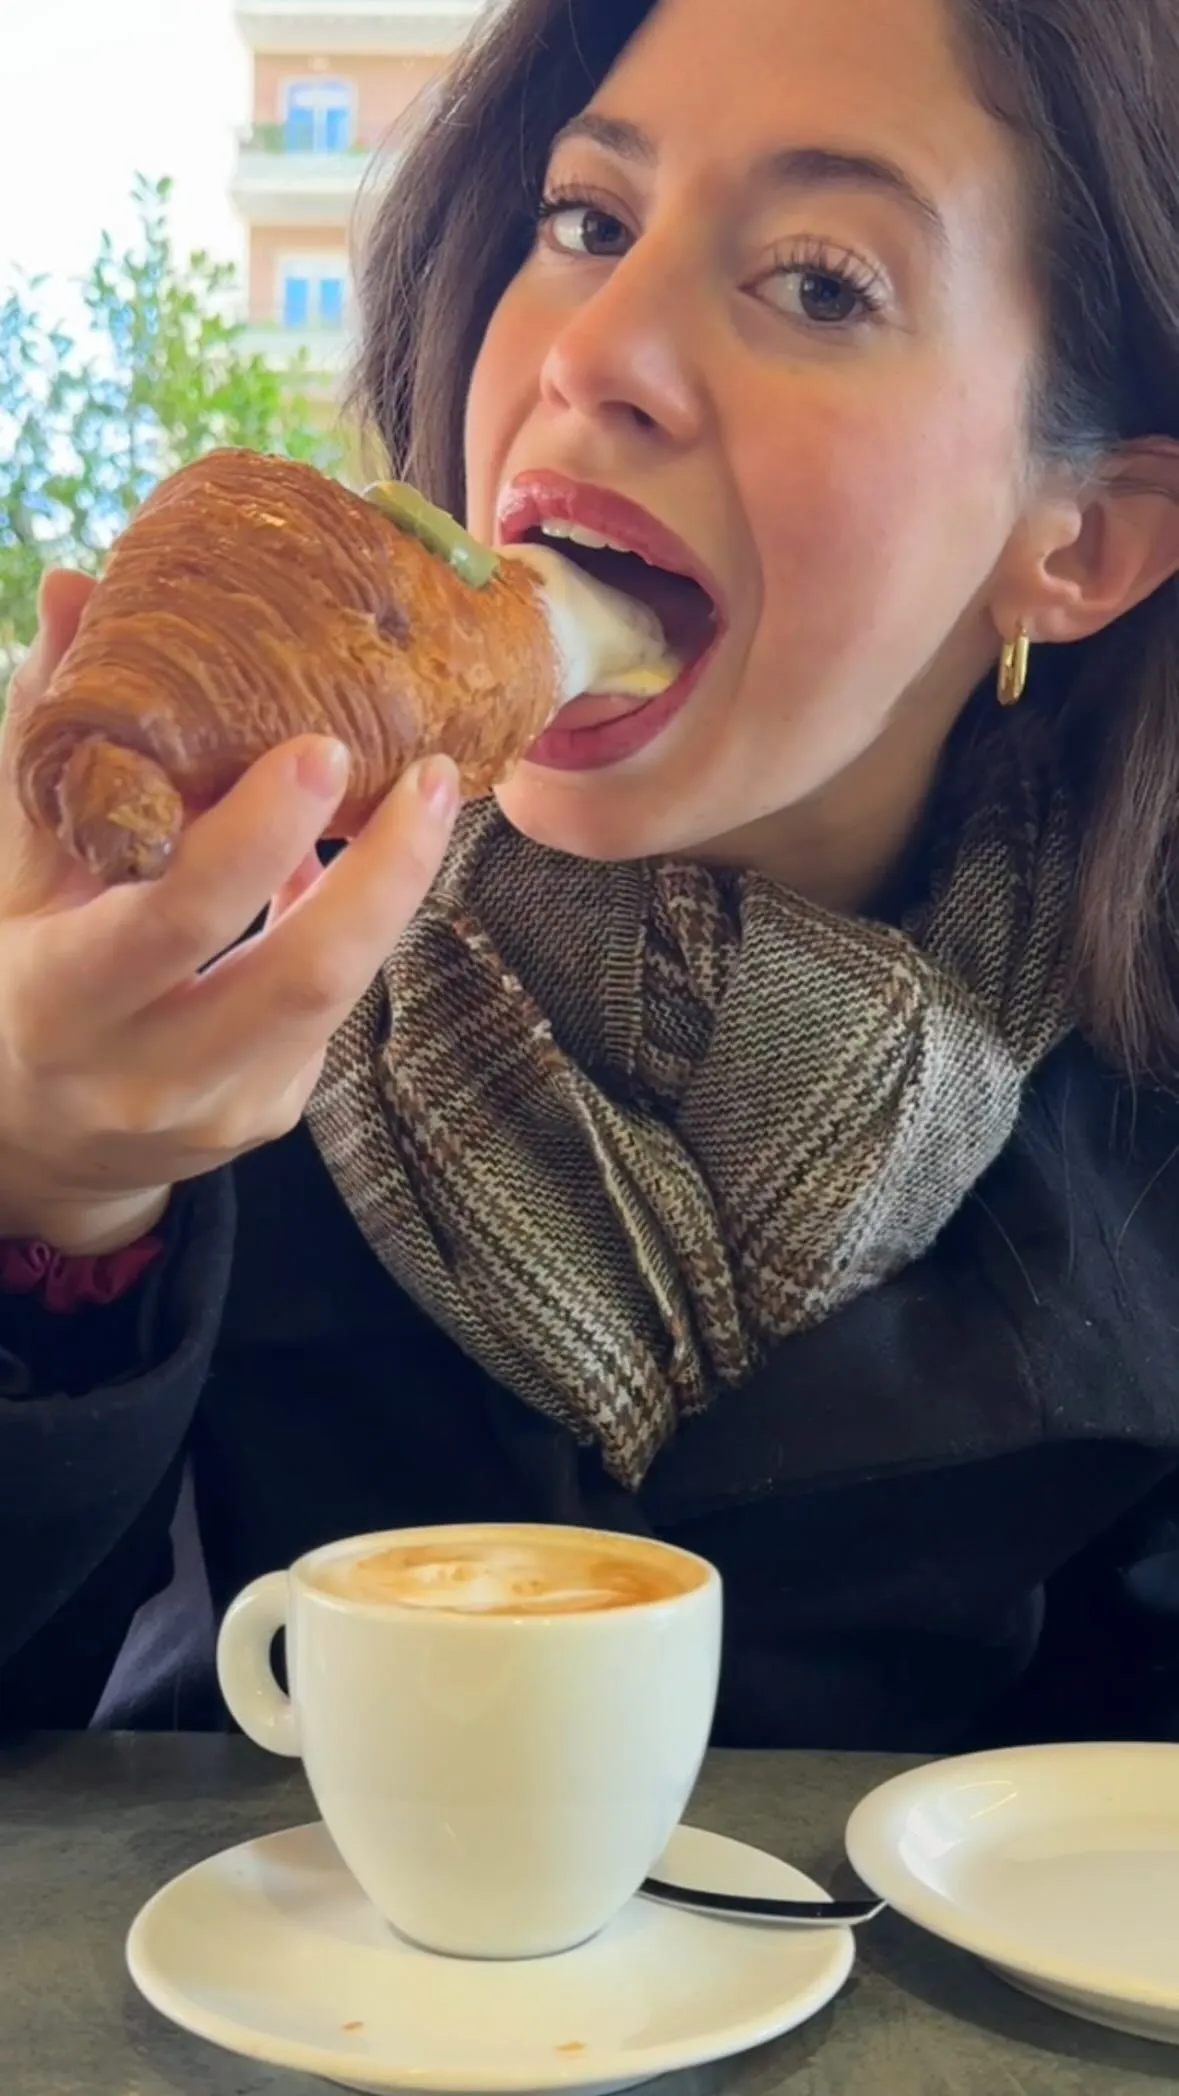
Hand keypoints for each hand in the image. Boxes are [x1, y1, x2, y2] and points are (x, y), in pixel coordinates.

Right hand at [0, 570, 459, 1253]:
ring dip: (388, 889)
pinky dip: (349, 926)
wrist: (36, 1139)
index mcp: (63, 1000)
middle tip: (429, 771)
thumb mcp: (18, 871)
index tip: (319, 749)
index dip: (252, 839)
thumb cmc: (24, 978)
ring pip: (338, 994)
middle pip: (301, 975)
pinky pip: (333, 1011)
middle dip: (382, 870)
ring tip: (424, 796)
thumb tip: (74, 590)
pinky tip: (354, 864)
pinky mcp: (270, 1114)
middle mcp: (147, 1072)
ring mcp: (221, 1107)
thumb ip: (49, 744)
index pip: (171, 920)